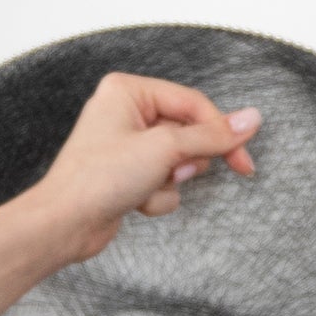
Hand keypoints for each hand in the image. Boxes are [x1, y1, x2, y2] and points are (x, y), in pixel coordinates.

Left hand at [0, 71, 259, 310]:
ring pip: (178, 161)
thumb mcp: (164, 150)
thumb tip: (252, 119)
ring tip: (143, 187)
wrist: (64, 225)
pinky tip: (133, 203)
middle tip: (174, 172)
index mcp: (128, 90)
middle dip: (184, 161)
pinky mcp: (128, 173)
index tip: (243, 161)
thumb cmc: (98, 179)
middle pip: (188, 132)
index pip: (193, 103)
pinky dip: (156, 196)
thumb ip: (211, 136)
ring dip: (169, 182)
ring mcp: (127, 145)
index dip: (221, 132)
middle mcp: (126, 112)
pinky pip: (164, 182)